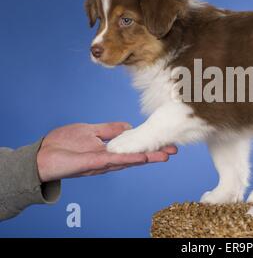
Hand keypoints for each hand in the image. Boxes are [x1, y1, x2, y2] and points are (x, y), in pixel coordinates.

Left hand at [36, 122, 176, 181]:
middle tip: (174, 150)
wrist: (42, 155)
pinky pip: (114, 161)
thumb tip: (129, 125)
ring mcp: (102, 162)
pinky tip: (143, 158)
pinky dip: (130, 159)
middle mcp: (110, 159)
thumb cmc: (63, 144)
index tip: (166, 141)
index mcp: (110, 150)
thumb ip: (110, 129)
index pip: (133, 147)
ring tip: (165, 155)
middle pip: (136, 156)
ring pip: (129, 160)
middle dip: (155, 153)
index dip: (149, 145)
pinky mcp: (93, 163)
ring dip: (147, 158)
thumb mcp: (91, 131)